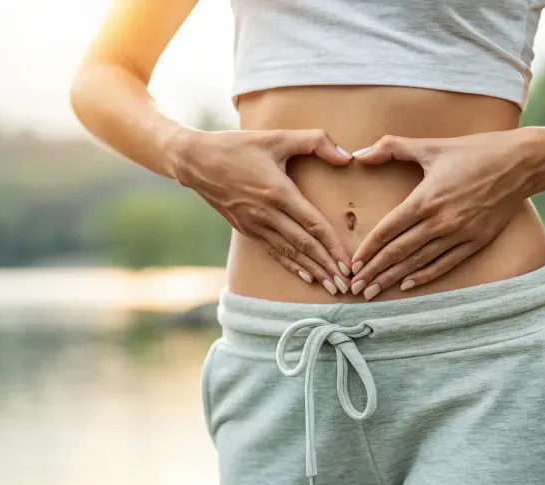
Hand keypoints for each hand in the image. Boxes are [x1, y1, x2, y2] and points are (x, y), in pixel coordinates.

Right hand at [169, 128, 353, 294]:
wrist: (196, 161)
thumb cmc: (238, 146)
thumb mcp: (277, 137)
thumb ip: (315, 141)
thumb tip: (346, 157)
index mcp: (278, 192)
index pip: (312, 224)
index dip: (333, 246)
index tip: (348, 262)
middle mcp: (267, 213)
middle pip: (304, 245)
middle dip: (327, 266)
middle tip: (347, 284)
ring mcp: (254, 224)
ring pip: (289, 253)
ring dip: (312, 271)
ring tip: (332, 286)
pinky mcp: (246, 229)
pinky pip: (273, 251)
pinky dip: (291, 265)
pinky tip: (305, 276)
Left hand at [349, 129, 544, 299]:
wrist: (522, 163)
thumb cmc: (475, 151)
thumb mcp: (432, 145)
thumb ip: (393, 147)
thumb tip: (360, 154)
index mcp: (425, 199)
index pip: (388, 230)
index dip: (368, 250)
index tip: (353, 265)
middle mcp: (440, 221)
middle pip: (399, 252)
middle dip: (375, 272)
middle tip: (356, 288)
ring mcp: (459, 234)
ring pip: (419, 262)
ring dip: (394, 279)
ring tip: (374, 292)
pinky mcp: (477, 241)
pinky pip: (445, 264)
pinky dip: (425, 276)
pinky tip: (408, 285)